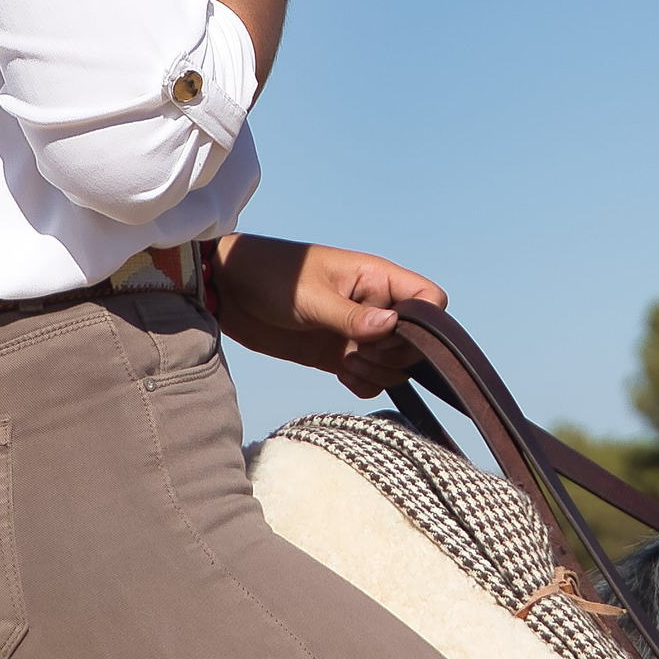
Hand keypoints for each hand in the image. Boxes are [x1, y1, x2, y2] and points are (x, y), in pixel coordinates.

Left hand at [211, 235, 446, 398]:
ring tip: (345, 360)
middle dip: (393, 355)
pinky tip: (339, 372)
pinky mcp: (338, 355)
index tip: (390, 332)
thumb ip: (351, 316)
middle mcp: (374, 306)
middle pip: (416, 343)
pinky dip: (361, 383)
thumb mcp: (310, 296)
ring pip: (394, 366)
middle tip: (358, 349)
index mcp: (377, 278)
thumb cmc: (270, 275)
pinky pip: (369, 380)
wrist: (227, 291)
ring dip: (376, 372)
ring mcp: (358, 333)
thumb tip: (393, 326)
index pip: (431, 300)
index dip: (424, 323)